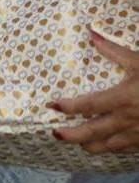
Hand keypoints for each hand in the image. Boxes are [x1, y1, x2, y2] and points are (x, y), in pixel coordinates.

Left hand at [51, 31, 138, 153]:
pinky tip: (104, 144)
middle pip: (91, 132)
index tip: (53, 104)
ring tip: (76, 141)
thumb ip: (113, 50)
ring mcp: (135, 135)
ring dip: (88, 144)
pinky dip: (109, 148)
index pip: (88, 105)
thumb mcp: (137, 60)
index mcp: (122, 99)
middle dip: (71, 135)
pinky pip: (122, 149)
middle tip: (54, 132)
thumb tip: (91, 33)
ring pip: (106, 146)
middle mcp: (125, 120)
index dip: (69, 107)